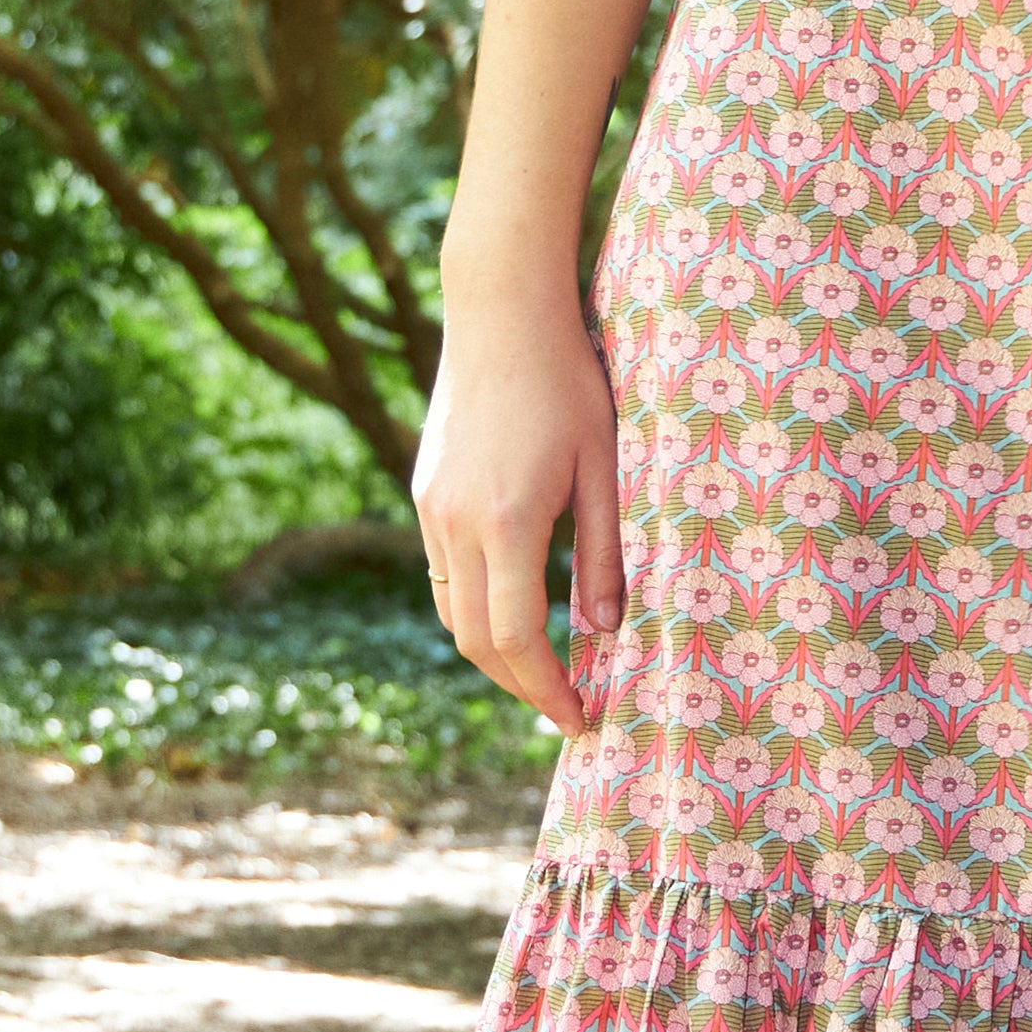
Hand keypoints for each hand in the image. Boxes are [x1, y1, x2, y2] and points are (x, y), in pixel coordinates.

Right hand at [415, 293, 619, 726]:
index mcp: (506, 522)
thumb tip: (606, 631)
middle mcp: (455, 524)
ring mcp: (431, 509)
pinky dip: (474, 609)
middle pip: (474, 641)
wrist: (500, 314)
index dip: (547, 689)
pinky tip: (514, 611)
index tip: (581, 718)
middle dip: (521, 685)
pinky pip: (441, 575)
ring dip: (493, 653)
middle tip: (568, 708)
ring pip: (450, 612)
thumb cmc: (569, 382)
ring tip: (544, 671)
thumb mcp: (606, 468)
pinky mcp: (425, 494)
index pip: (516, 638)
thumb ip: (605, 554)